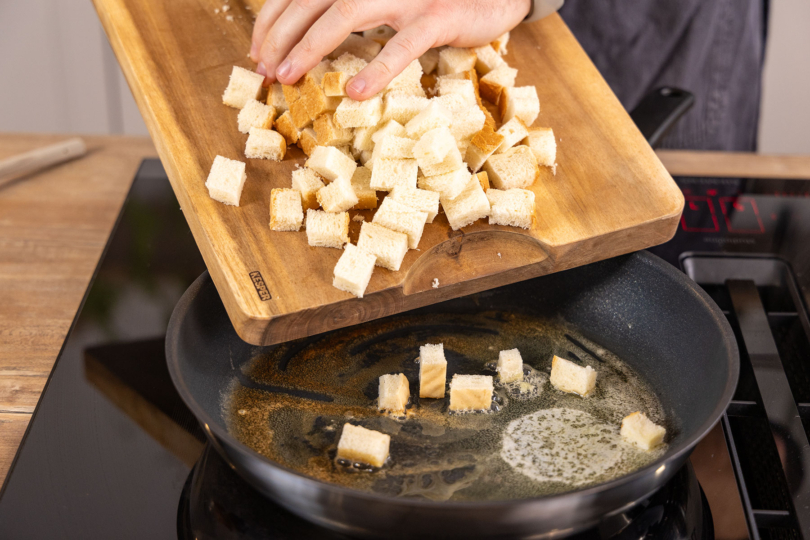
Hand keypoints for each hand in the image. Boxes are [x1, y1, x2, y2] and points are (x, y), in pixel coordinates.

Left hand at [250, 0, 530, 99]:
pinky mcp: (438, 17)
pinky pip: (402, 46)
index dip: (272, 20)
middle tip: (264, 70)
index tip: (256, 52)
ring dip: (311, 46)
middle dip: (281, 36)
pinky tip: (355, 93)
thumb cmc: (431, 1)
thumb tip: (303, 41)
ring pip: (346, 13)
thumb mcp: (385, 1)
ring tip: (288, 77)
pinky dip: (377, 69)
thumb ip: (348, 11)